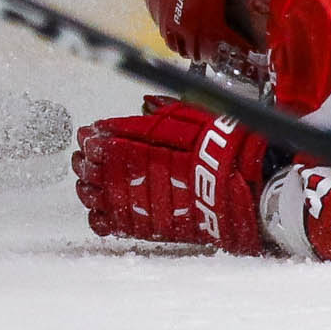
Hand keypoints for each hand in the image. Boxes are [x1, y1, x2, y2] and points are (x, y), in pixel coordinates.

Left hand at [74, 98, 271, 253]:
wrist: (246, 186)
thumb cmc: (225, 148)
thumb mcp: (196, 116)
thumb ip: (165, 111)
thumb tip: (147, 104)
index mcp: (144, 141)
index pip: (104, 138)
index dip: (93, 136)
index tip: (90, 134)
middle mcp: (134, 170)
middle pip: (92, 166)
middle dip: (84, 160)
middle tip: (84, 157)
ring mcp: (136, 199)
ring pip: (93, 194)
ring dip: (85, 186)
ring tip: (87, 182)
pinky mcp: (143, 225)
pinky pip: (107, 223)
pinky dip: (98, 216)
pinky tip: (98, 209)